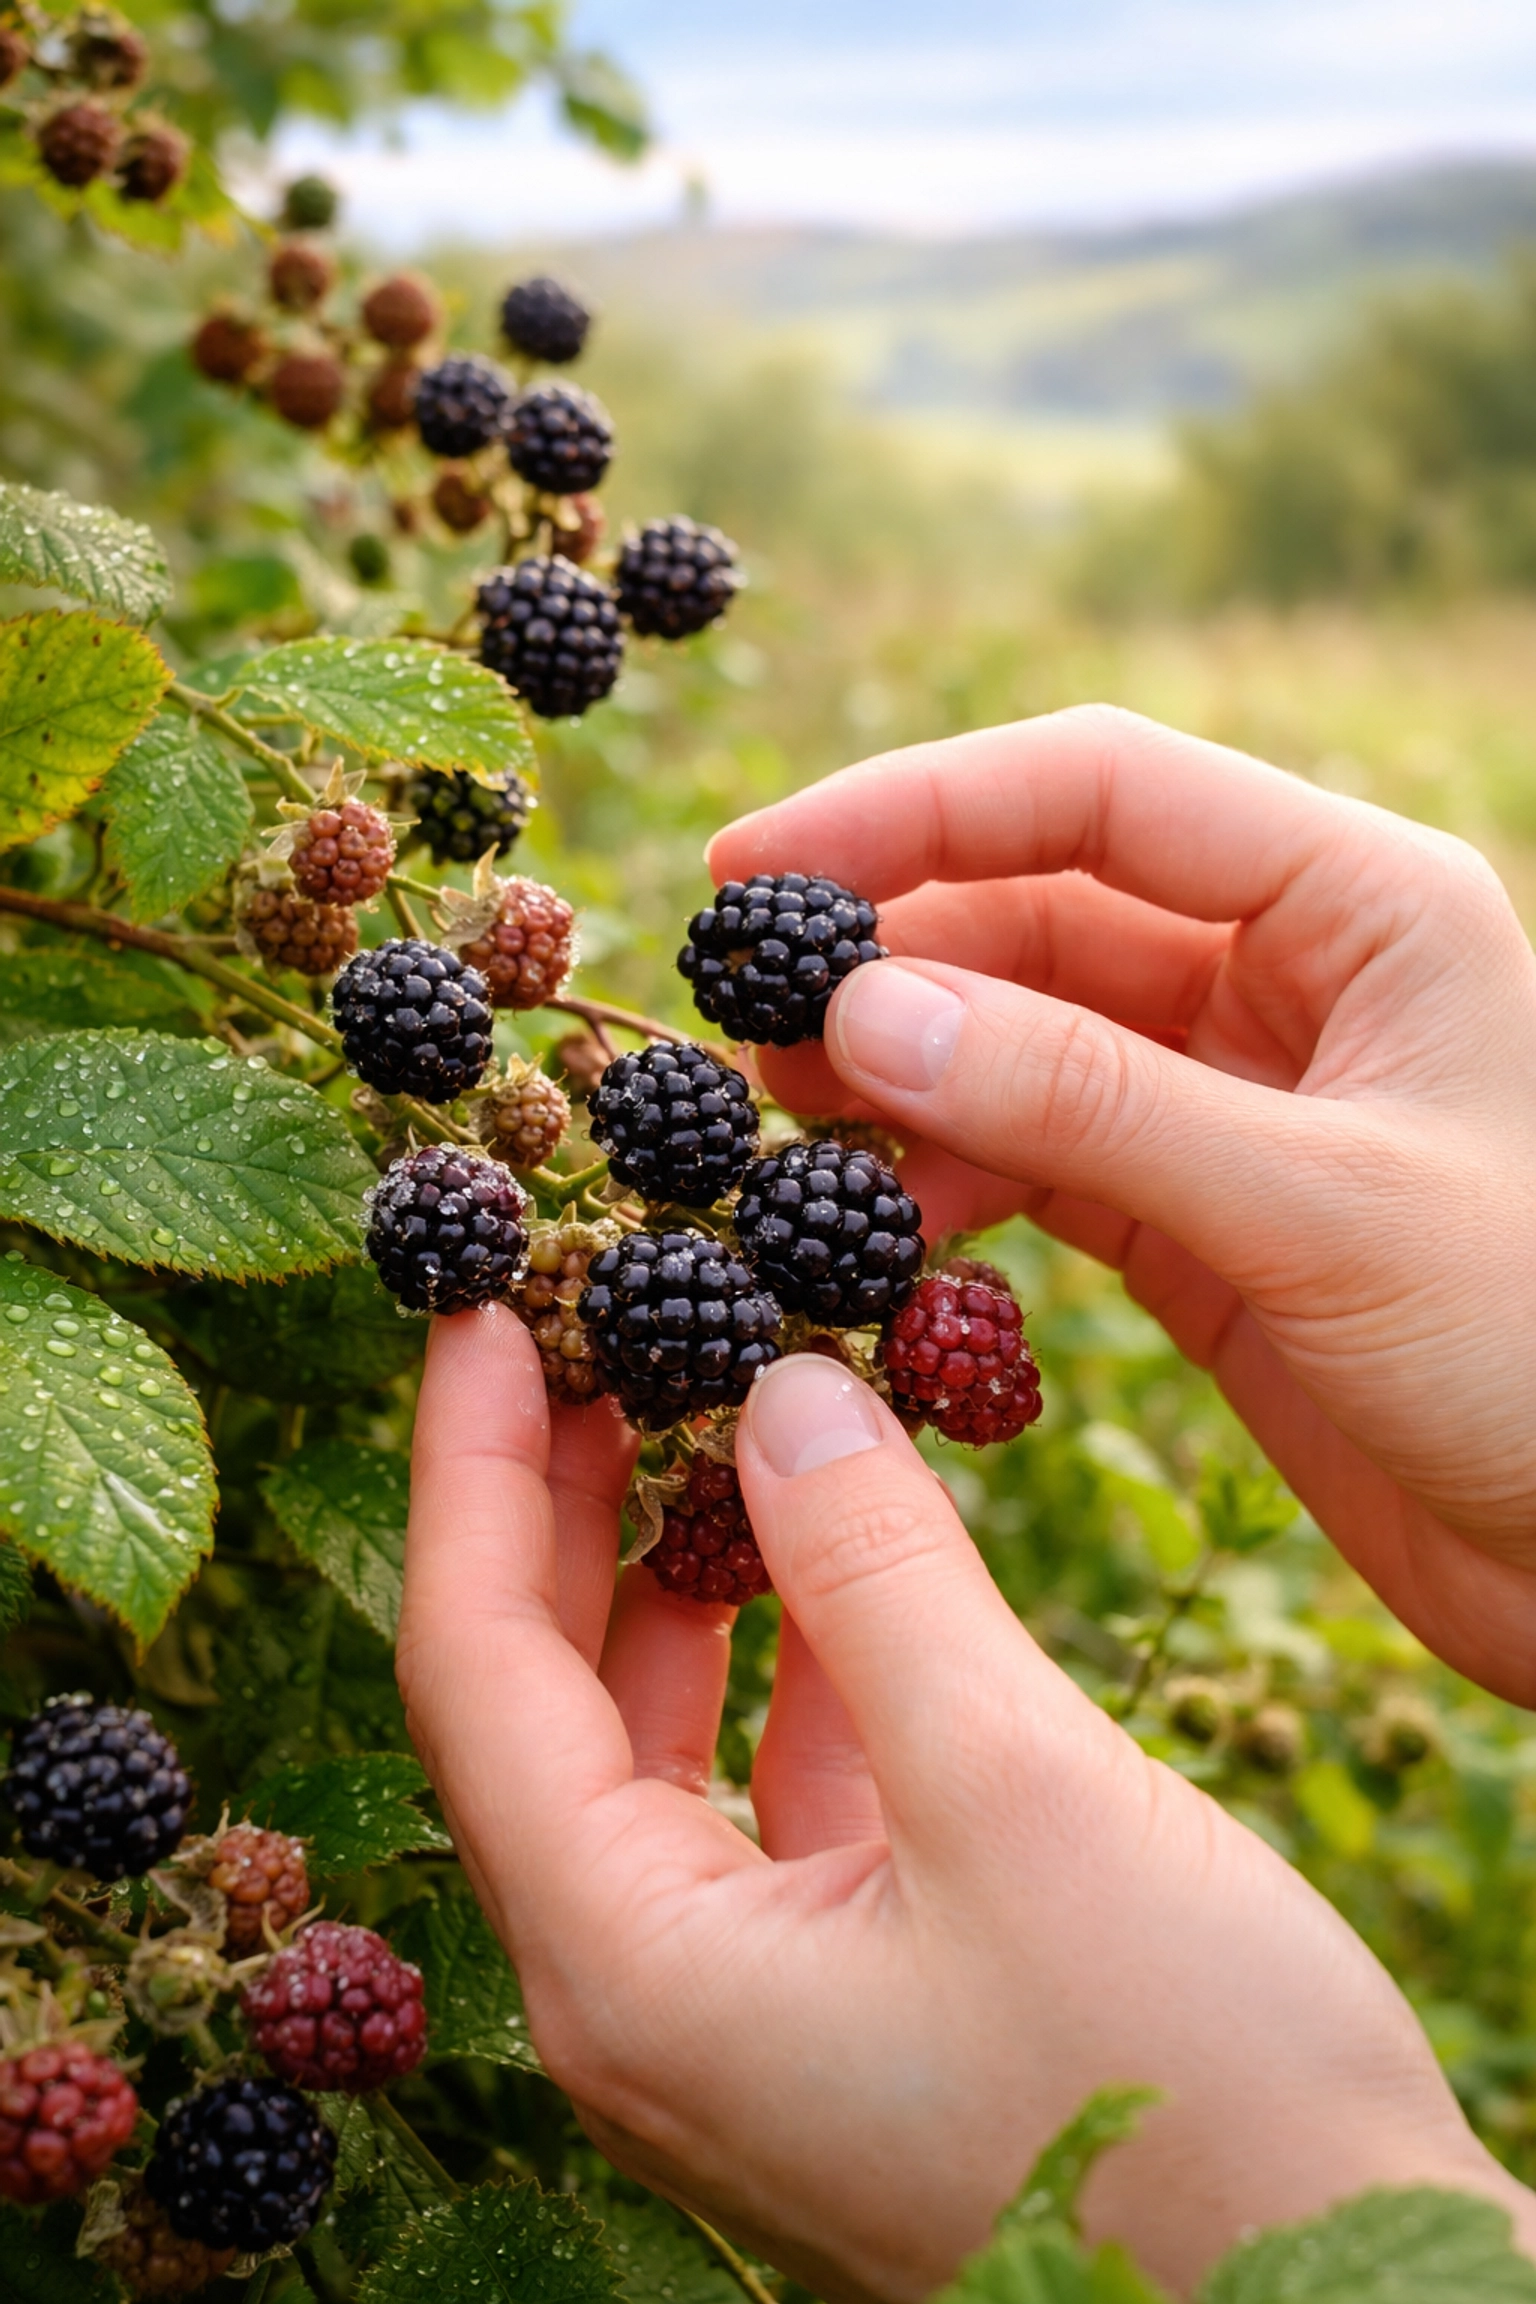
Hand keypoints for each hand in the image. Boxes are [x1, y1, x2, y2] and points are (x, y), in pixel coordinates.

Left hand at [398, 1311, 1526, 2301]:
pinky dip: (784, 1662)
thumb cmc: (1186, 2096)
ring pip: (651, 1742)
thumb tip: (779, 1385)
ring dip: (673, 1571)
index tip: (487, 1304)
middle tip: (584, 1327)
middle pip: (538, 1697)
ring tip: (700, 1406)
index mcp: (629, 1967)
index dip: (470, 1465)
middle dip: (556, 1499)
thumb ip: (876, 1573)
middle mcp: (644, 1999)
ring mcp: (737, 2010)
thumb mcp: (1013, 1787)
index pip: (473, 1663)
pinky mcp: (836, 2003)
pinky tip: (831, 1557)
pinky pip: (760, 1795)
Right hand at [709, 706, 1535, 1703]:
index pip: (1097, 789)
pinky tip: (865, 1236)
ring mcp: (1236, 1098)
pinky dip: (942, 1187)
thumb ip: (1090, 1104)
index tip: (754, 871)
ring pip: (1019, 1042)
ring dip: (896, 1084)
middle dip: (884, 962)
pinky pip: (1034, 1162)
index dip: (914, 809)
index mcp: (1361, 901)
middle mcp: (1292, 974)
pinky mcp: (1199, 1218)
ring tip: (777, 1145)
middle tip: (739, 1035)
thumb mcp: (1322, 1208)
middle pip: (1036, 911)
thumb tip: (859, 1012)